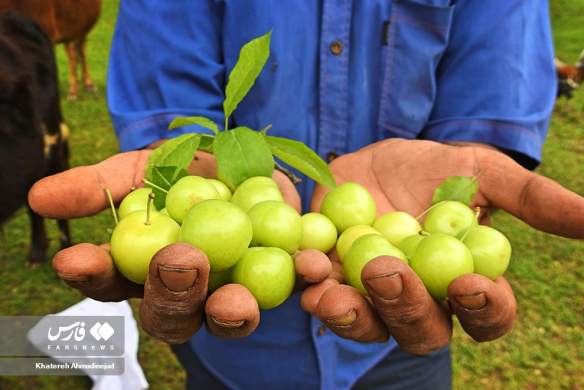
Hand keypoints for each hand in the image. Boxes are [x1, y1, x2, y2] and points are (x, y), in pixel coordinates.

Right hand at [28, 150, 330, 342]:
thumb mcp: (148, 166)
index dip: (93, 275)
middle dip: (169, 293)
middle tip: (176, 262)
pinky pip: (294, 287)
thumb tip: (39, 197)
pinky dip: (302, 277)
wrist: (252, 155)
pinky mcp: (284, 276)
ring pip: (226, 317)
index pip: (112, 282)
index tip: (76, 257)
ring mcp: (236, 289)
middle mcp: (190, 290)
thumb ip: (102, 184)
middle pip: (171, 314)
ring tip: (232, 300)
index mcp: (147, 267)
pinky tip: (311, 264)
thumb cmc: (189, 166)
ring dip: (228, 311)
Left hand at [302, 139, 583, 353]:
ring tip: (332, 291)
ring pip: (368, 325)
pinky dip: (313, 288)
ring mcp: (371, 296)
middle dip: (407, 307)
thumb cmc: (435, 170)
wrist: (376, 158)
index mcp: (463, 283)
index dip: (484, 307)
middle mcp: (420, 301)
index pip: (486, 313)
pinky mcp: (330, 279)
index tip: (471, 283)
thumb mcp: (480, 170)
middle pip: (422, 329)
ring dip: (352, 313)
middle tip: (389, 273)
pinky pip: (321, 296)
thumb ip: (528, 196)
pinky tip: (307, 269)